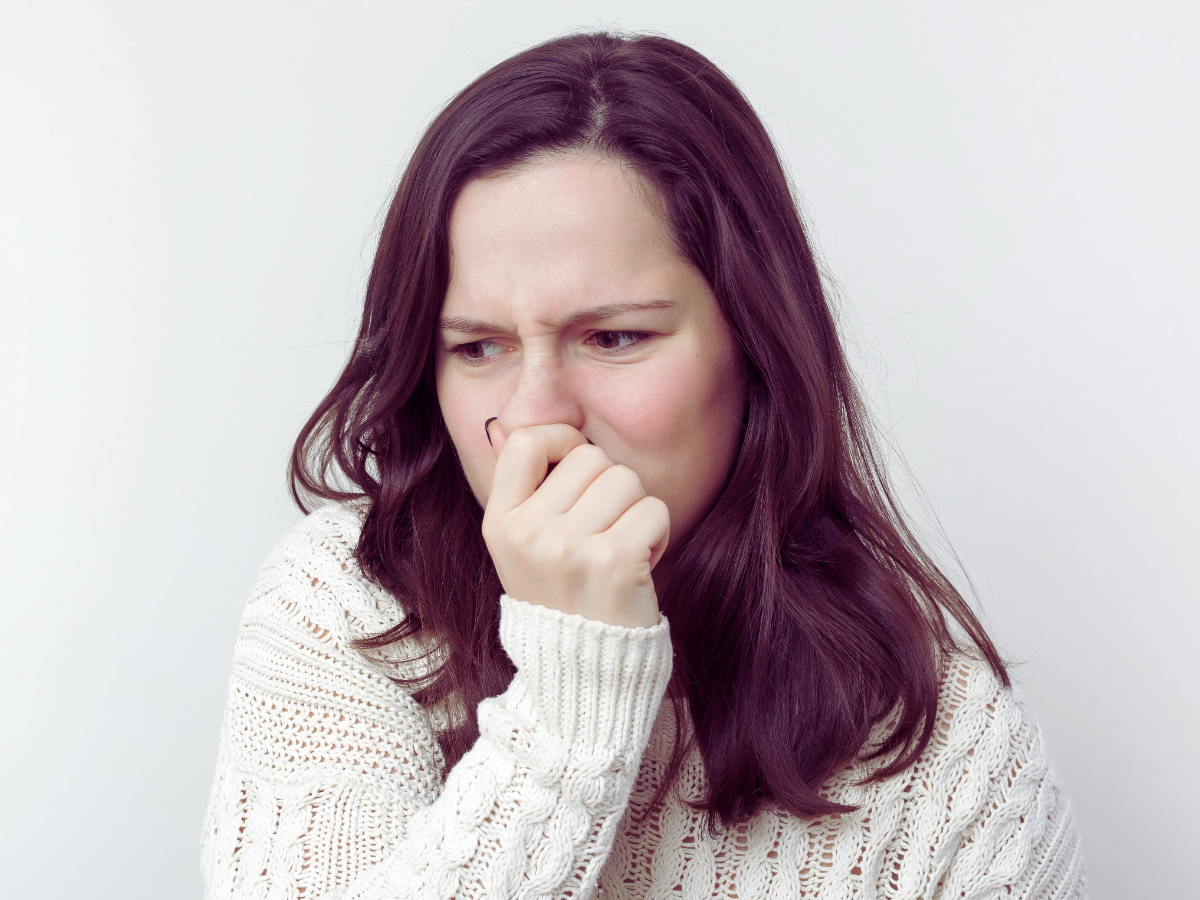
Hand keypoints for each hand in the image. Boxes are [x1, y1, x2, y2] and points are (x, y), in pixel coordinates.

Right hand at [482, 423, 668, 627]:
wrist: (585, 674)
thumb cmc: (562, 599)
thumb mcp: (519, 549)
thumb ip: (519, 490)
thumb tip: (503, 426)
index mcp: (500, 524)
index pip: (525, 440)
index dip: (562, 442)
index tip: (578, 470)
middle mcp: (528, 534)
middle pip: (591, 458)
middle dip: (610, 488)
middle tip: (604, 531)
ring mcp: (568, 549)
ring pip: (626, 479)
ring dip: (636, 511)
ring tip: (621, 549)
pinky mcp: (613, 562)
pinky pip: (654, 509)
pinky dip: (658, 534)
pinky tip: (639, 565)